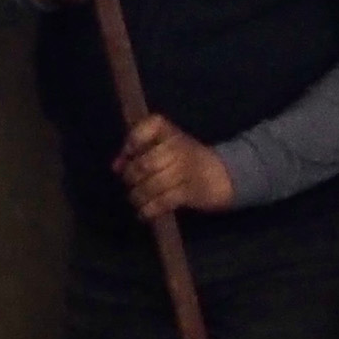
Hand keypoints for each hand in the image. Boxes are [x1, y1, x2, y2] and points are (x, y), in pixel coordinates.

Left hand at [114, 115, 234, 220]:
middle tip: (131, 183)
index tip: (127, 155)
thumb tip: (116, 166)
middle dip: (131, 177)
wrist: (223, 174)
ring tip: (136, 199)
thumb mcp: (167, 146)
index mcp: (172, 133)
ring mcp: (186, 171)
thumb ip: (139, 151)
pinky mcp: (191, 192)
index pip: (151, 125)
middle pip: (146, 163)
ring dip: (138, 195)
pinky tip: (144, 213)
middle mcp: (179, 148)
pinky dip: (150, 209)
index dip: (134, 140)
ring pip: (153, 184)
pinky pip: (163, 201)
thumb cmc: (187, 159)